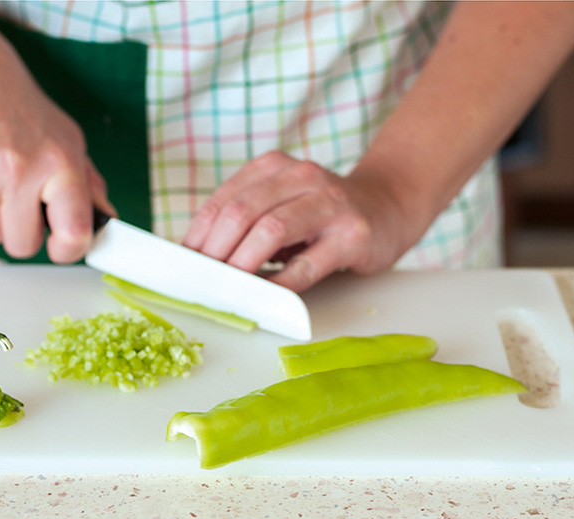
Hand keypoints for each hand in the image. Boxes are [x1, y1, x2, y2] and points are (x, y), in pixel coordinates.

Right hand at [0, 4, 114, 262]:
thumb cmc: (28, 113)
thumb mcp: (71, 143)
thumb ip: (90, 188)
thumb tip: (107, 223)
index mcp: (61, 165)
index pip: (73, 234)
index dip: (69, 250)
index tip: (63, 245)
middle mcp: (21, 171)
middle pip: (22, 246)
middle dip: (25, 233)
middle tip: (26, 206)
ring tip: (1, 186)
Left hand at [182, 151, 409, 292]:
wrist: (388, 207)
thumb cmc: (324, 214)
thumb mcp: (282, 203)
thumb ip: (246, 220)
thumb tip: (199, 256)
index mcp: (275, 166)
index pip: (224, 199)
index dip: (198, 233)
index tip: (185, 262)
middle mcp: (301, 176)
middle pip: (242, 212)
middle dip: (215, 250)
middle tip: (203, 279)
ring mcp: (330, 203)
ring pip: (271, 231)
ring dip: (242, 264)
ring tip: (229, 287)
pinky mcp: (352, 234)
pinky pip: (306, 265)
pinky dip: (279, 284)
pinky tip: (266, 296)